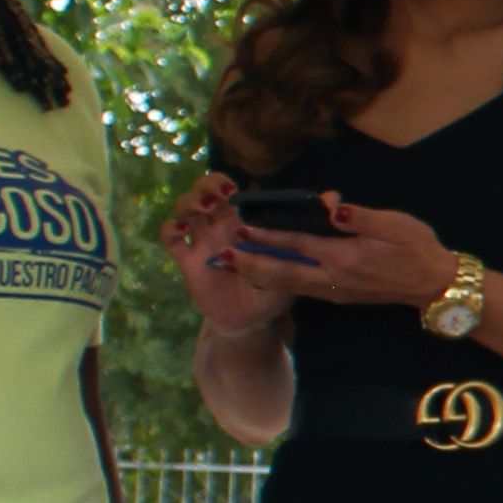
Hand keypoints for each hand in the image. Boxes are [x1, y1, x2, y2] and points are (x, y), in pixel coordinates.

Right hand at [157, 175, 304, 340]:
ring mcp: (204, 240)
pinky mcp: (189, 259)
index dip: (227, 182)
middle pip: (205, 191)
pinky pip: (170, 239)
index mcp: (245, 220)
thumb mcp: (295, 259)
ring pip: (185, 207)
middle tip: (220, 195)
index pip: (232, 190)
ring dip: (190, 202)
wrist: (253, 319)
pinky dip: (170, 229)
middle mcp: (222, 225)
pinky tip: (180, 229)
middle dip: (207, 185)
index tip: (235, 189)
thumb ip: (310, 230)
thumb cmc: (276, 285)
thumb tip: (333, 200)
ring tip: (203, 210)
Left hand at [229, 192, 459, 312]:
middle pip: (284, 272)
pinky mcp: (340, 296)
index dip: (268, 236)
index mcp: (347, 256)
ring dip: (259, 276)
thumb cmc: (419, 248)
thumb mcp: (396, 224)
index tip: (241, 228)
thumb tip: (330, 206)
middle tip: (223, 255)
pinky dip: (278, 283)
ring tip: (234, 267)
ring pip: (288, 285)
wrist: (436, 286)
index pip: (298, 244)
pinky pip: (301, 290)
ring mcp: (337, 290)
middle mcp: (336, 277)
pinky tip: (265, 276)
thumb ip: (360, 217)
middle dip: (251, 262)